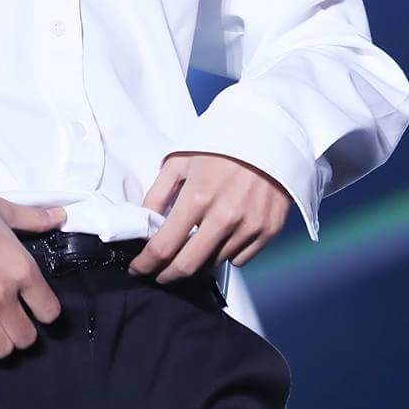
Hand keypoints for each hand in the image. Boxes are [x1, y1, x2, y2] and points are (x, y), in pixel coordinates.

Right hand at [0, 181, 64, 361]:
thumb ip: (34, 219)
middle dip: (24, 332)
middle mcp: (1, 296)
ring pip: (0, 350)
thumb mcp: (3, 209)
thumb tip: (61, 215)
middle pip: (26, 338)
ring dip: (1, 342)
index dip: (47, 312)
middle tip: (15, 320)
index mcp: (21, 270)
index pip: (49, 312)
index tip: (38, 307)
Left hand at [129, 152, 291, 283]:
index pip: (164, 247)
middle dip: (167, 275)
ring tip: (197, 240)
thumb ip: (158, 193)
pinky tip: (225, 234)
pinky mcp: (269, 230)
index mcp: (197, 197)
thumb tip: (145, 223)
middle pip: (187, 266)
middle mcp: (224, 217)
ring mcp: (249, 226)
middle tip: (159, 273)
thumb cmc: (222, 143)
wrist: (270, 134)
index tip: (138, 269)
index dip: (146, 264)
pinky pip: (240, 258)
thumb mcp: (180, 160)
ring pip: (214, 262)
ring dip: (200, 258)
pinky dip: (228, 252)